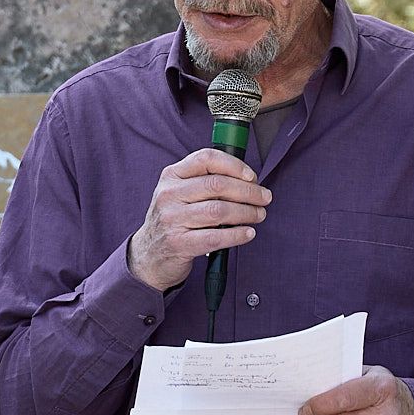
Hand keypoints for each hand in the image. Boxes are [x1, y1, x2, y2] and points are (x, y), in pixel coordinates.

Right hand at [127, 149, 270, 291]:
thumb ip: (204, 181)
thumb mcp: (178, 193)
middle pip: (217, 185)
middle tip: (264, 198)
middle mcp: (169, 194)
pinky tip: (248, 233)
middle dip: (248, 191)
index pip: (206, 159)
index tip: (252, 177)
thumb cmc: (173, 220)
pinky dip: (237, 234)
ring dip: (247, 212)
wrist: (149, 255)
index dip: (234, 165)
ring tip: (258, 215)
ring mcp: (172, 219)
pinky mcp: (179, 244)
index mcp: (172, 176)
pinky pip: (215, 237)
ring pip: (219, 210)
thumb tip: (246, 180)